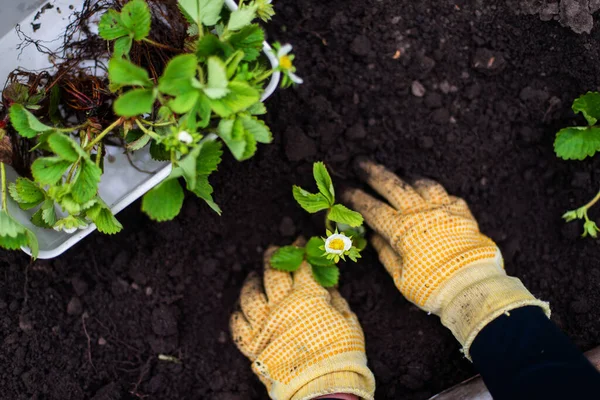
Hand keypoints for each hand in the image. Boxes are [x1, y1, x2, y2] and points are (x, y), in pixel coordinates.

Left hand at [230, 241, 374, 399]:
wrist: (322, 388)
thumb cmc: (341, 355)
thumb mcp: (348, 321)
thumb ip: (336, 299)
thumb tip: (328, 284)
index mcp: (307, 298)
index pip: (301, 265)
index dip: (301, 251)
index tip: (300, 242)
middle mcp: (281, 306)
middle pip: (272, 273)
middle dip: (273, 257)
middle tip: (274, 250)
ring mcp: (263, 325)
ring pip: (250, 295)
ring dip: (252, 282)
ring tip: (254, 277)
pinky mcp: (252, 345)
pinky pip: (237, 324)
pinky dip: (238, 313)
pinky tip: (241, 308)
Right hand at [343, 159, 548, 357]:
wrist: (473, 286)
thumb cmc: (432, 286)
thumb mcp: (400, 277)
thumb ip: (386, 253)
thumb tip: (374, 236)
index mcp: (401, 230)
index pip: (371, 208)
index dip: (355, 197)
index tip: (344, 188)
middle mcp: (420, 213)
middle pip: (393, 185)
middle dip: (374, 173)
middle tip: (361, 163)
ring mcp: (442, 209)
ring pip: (421, 184)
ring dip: (406, 178)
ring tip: (400, 176)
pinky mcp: (462, 212)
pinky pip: (445, 194)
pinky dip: (434, 191)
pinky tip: (430, 193)